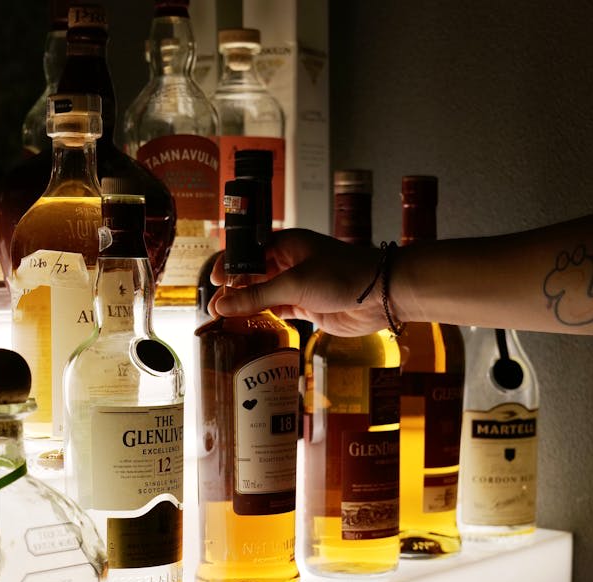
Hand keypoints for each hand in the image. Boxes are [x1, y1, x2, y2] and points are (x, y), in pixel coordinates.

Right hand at [208, 228, 387, 336]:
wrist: (380, 295)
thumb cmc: (343, 275)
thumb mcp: (295, 284)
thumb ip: (257, 296)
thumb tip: (222, 304)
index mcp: (285, 243)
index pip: (247, 251)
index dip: (228, 265)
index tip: (212, 282)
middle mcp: (289, 262)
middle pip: (252, 275)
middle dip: (233, 290)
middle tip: (214, 309)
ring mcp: (298, 284)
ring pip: (263, 294)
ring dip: (246, 306)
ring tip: (224, 321)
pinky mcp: (306, 305)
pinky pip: (277, 310)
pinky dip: (263, 317)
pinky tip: (248, 326)